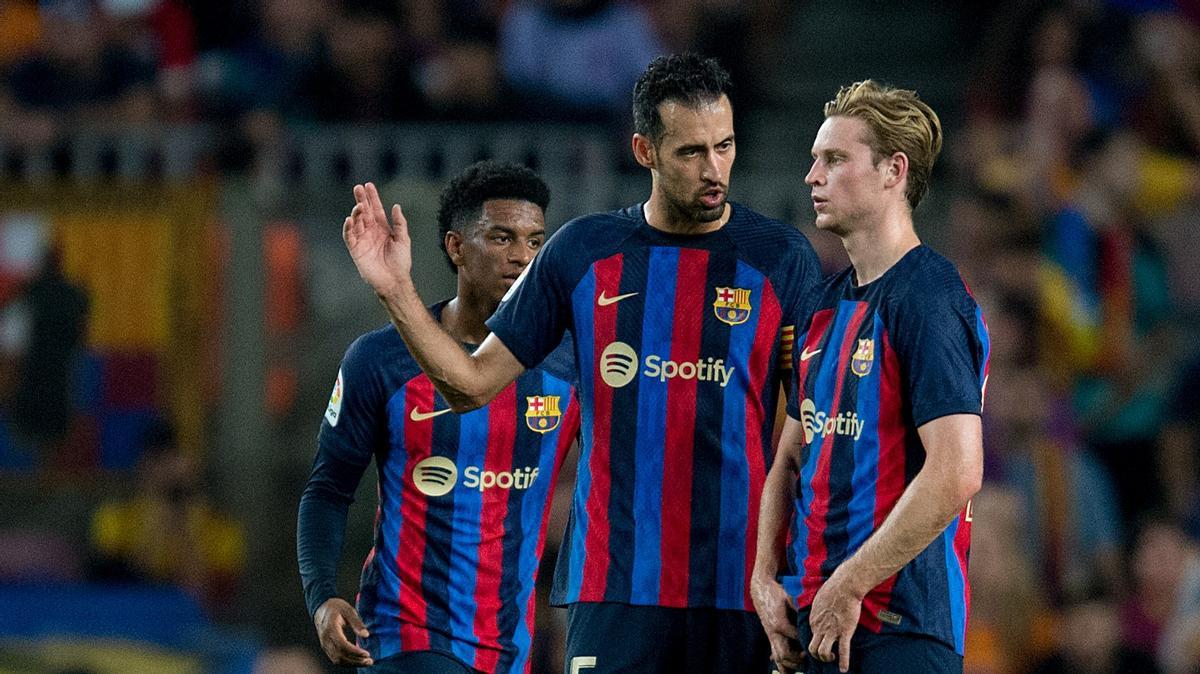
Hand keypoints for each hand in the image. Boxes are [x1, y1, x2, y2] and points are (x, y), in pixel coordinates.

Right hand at [314, 597, 372, 666]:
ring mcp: (325, 645)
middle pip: (339, 655)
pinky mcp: (326, 648)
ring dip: (352, 663)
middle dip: (355, 661)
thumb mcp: (348, 610)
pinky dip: (347, 662)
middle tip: (370, 661)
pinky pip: (336, 659)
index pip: (342, 644)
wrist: (321, 608)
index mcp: (331, 628)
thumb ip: (357, 623)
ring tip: (366, 662)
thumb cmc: (336, 608)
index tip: (366, 653)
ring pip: (337, 660)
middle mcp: (326, 639)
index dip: (354, 651)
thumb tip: (366, 635)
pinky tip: (357, 661)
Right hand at [343, 182, 412, 297]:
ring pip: (356, 222)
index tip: (368, 185)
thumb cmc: (401, 262)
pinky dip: (348, 228)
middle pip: (364, 212)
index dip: (372, 197)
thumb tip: (396, 206)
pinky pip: (349, 236)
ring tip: (359, 206)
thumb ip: (399, 223)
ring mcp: (362, 240)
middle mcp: (371, 232)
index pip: (376, 209)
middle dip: (361, 200)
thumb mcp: (403, 239)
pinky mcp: (356, 250)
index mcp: (382, 228)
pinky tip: (350, 219)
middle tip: (358, 187)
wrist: (394, 280)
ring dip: (357, 213)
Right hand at [751, 574, 804, 673]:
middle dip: (798, 659)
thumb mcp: (790, 598)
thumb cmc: (778, 593)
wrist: (761, 590)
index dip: (806, 642)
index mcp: (780, 624)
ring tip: (805, 664)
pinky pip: (776, 657)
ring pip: (779, 658)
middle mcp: (774, 633)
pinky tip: (793, 670)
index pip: (796, 638)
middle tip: (810, 656)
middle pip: (785, 654)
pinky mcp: (771, 638)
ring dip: (792, 665)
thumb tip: (814, 617)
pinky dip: (784, 666)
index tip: (816, 642)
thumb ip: (799, 609)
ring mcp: (771, 637)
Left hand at [807, 572, 862, 672]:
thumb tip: (820, 611)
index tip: (823, 644)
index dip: (816, 643)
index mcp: (813, 621)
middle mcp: (820, 628)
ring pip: (823, 652)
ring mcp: (832, 631)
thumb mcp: (819, 600)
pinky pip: (843, 651)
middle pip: (813, 649)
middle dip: (818, 656)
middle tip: (826, 655)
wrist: (845, 585)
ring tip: (833, 658)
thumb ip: (818, 610)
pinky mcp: (845, 632)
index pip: (810, 638)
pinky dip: (843, 662)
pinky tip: (844, 669)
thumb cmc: (833, 589)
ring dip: (827, 658)